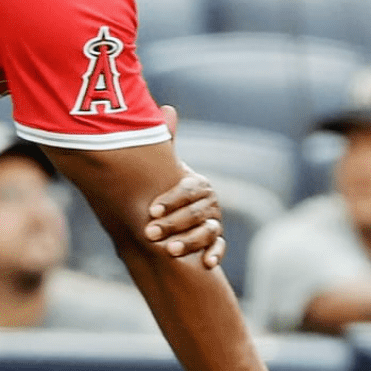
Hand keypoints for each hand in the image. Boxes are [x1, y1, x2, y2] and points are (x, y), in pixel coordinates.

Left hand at [143, 106, 225, 268]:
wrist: (167, 221)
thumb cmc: (163, 193)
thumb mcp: (164, 169)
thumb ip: (166, 141)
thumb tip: (167, 107)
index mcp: (198, 185)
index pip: (190, 190)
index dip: (172, 200)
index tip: (151, 210)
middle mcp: (210, 203)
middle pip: (197, 213)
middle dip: (174, 224)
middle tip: (151, 233)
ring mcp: (214, 223)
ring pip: (208, 231)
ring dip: (190, 242)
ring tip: (170, 251)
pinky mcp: (215, 243)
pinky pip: (219, 248)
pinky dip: (215, 255)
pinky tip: (205, 263)